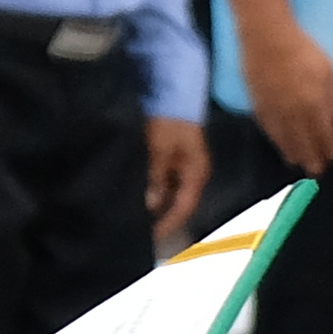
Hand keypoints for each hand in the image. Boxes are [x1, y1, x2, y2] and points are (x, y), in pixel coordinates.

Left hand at [143, 115, 208, 235]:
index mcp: (195, 174)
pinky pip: (164, 182)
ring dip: (156, 207)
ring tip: (137, 222)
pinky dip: (153, 192)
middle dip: (162, 220)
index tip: (151, 240)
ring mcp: (183, 166)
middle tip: (141, 235)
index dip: (168, 225)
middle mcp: (192, 174)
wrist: (173, 93)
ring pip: (171, 194)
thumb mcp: (160, 149)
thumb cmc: (169, 121)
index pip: (183, 208)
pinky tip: (139, 199)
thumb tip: (150, 204)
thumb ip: (156, 177)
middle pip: (178, 204)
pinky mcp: (172, 158)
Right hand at [240, 14, 332, 174]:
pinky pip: (268, 128)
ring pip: (284, 138)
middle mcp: (293, 114)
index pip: (324, 135)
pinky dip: (275, 139)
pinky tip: (278, 143)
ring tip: (297, 163)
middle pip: (303, 142)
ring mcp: (273, 110)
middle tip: (316, 171)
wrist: (266, 38)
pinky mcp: (257, 104)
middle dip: (311, 158)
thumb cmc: (303, 50)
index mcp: (314, 105)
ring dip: (292, 152)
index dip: (330, 148)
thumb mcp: (328, 71)